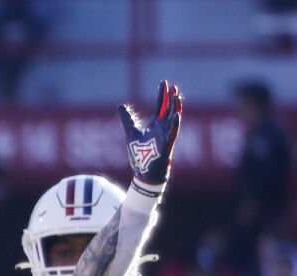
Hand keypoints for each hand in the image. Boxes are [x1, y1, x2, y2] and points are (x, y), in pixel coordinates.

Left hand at [119, 80, 180, 194]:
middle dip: (171, 98)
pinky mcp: (167, 144)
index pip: (161, 105)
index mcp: (156, 124)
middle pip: (169, 109)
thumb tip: (119, 106)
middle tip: (172, 86)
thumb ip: (126, 119)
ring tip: (177, 96)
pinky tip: (177, 115)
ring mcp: (166, 135)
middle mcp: (163, 128)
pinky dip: (175, 124)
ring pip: (174, 118)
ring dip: (176, 107)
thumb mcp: (130, 133)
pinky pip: (173, 133)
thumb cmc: (140, 153)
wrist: (144, 171)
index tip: (164, 82)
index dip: (162, 94)